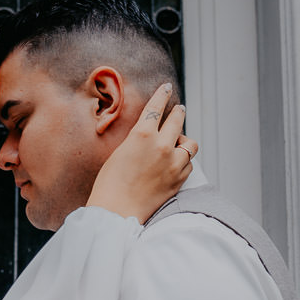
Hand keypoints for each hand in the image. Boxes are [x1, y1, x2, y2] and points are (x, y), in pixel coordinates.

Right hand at [86, 83, 196, 222]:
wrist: (117, 211)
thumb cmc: (110, 184)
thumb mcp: (119, 152)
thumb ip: (137, 140)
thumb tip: (147, 135)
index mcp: (142, 134)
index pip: (157, 107)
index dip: (163, 94)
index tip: (167, 87)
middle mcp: (162, 145)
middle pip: (178, 119)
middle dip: (178, 112)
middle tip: (178, 110)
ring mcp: (174, 163)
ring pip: (190, 143)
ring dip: (183, 140)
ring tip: (176, 143)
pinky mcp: (179, 179)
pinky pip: (189, 163)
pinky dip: (183, 161)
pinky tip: (174, 163)